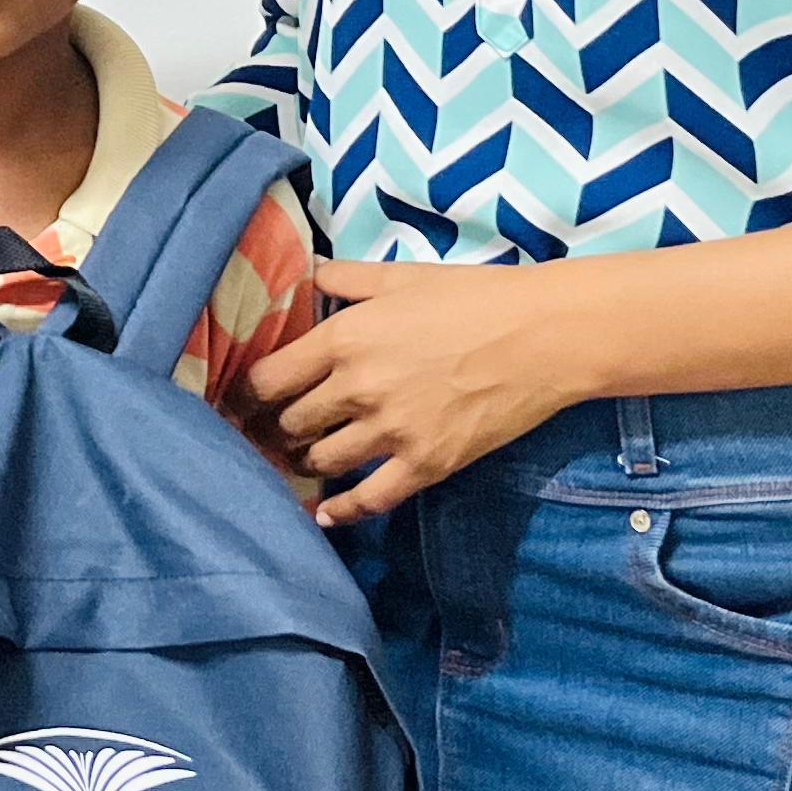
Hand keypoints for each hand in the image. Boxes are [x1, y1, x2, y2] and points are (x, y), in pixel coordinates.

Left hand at [246, 260, 603, 525]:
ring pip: (322, 461)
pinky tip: (326, 514)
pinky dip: (342, 511)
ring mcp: (391, 431)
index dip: (250, 393)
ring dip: (308, 462)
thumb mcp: (402, 276)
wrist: (543, 336)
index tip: (248, 400)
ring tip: (305, 459)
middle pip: (292, 422)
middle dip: (279, 427)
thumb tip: (310, 278)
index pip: (269, 379)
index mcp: (345, 337)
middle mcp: (358, 388)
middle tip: (277, 431)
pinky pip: (369, 499)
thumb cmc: (474, 297)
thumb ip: (347, 279)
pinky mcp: (426, 463)